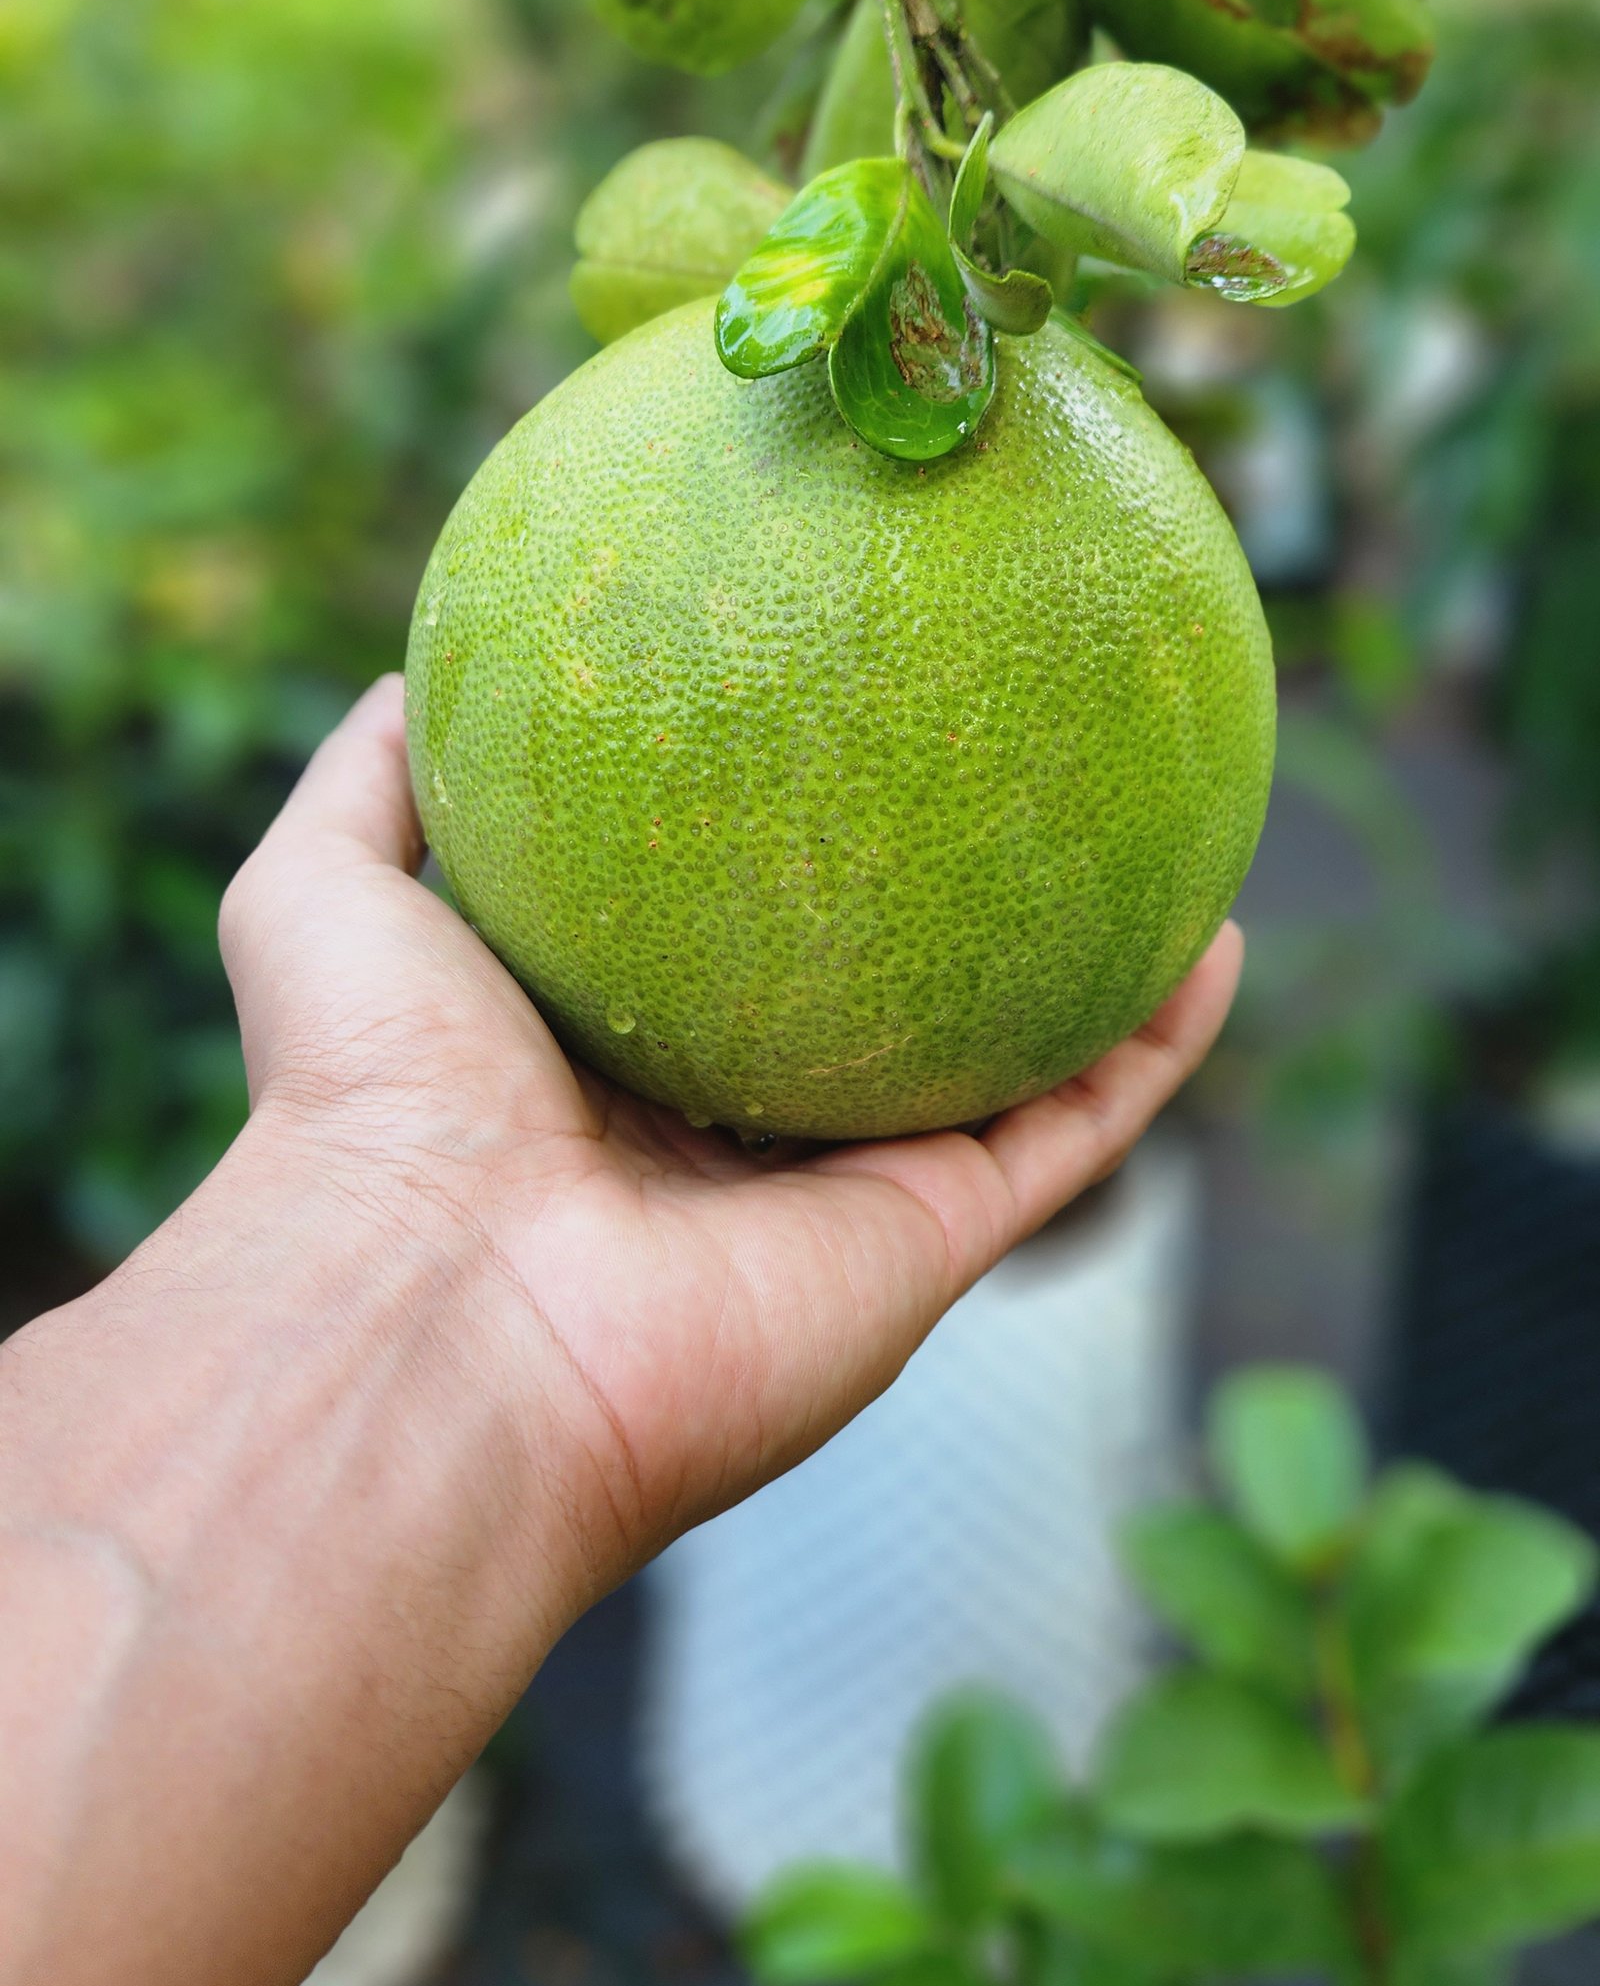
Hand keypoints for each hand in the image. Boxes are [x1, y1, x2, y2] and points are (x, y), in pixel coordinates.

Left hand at [222, 674, 1242, 1604]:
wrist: (437, 1312)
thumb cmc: (364, 1102)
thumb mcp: (322, 895)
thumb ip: (373, 785)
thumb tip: (416, 672)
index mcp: (615, 1069)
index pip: (729, 952)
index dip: (788, 865)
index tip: (845, 748)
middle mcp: (740, 1144)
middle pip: (879, 1011)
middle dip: (950, 920)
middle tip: (1026, 786)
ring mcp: (844, 1200)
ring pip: (1008, 1071)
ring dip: (1094, 978)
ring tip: (1165, 854)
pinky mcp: (929, 1244)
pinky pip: (1078, 1126)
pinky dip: (1159, 1045)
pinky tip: (1217, 938)